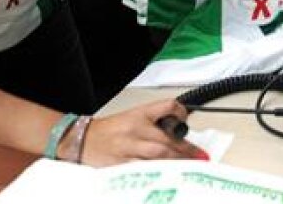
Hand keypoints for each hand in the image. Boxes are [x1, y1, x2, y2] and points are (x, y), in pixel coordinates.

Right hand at [80, 99, 205, 165]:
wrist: (81, 139)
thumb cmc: (109, 131)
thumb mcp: (132, 117)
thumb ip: (155, 123)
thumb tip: (180, 132)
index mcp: (139, 115)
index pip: (167, 106)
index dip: (181, 112)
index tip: (188, 122)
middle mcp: (135, 129)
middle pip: (167, 138)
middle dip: (187, 150)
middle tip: (201, 157)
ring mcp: (128, 148)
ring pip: (158, 154)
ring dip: (177, 162)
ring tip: (191, 167)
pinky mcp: (120, 164)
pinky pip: (143, 169)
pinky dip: (157, 172)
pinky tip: (167, 175)